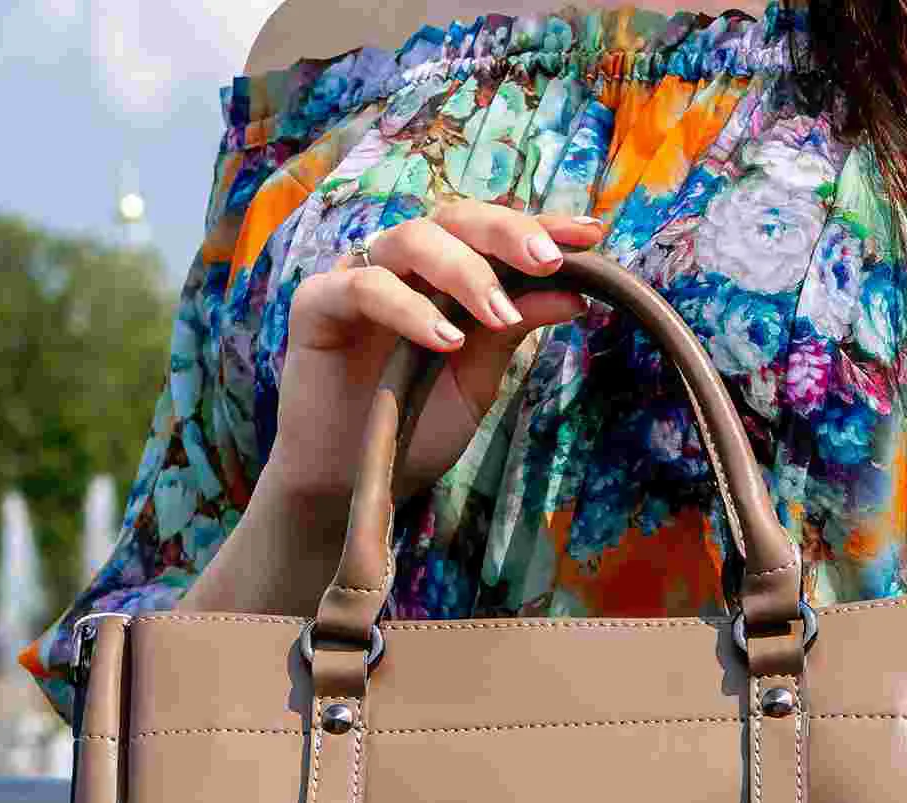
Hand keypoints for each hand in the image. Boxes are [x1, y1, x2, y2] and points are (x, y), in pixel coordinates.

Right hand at [269, 201, 605, 505]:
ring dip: (464, 272)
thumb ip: (510, 332)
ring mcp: (358, 276)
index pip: (491, 234)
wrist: (355, 479)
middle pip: (454, 218)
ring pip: (413, 239)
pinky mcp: (317, 302)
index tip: (589, 234)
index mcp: (441, 275)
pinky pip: (366, 287)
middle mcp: (401, 265)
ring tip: (499, 316)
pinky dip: (410, 309)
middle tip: (548, 263)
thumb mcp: (476, 380)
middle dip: (506, 234)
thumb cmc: (414, 426)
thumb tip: (574, 295)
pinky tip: (445, 341)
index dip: (538, 226)